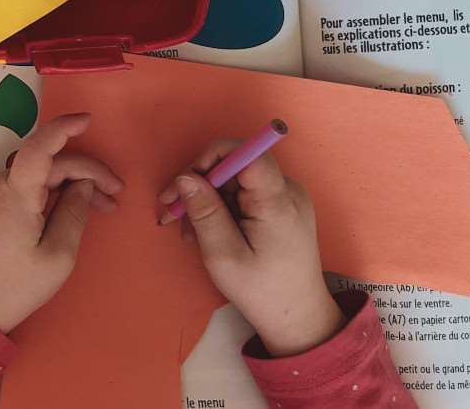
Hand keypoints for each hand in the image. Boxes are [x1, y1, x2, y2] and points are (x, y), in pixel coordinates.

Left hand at [0, 114, 123, 332]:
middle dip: (86, 173)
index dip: (63, 128)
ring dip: (72, 183)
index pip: (39, 147)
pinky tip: (75, 207)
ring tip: (103, 206)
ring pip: (40, 174)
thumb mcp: (58, 255)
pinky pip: (28, 186)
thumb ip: (74, 213)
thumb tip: (83, 185)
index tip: (88, 120)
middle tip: (116, 195)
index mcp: (15, 195)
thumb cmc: (16, 286)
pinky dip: (53, 191)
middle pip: (48, 163)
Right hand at [158, 141, 344, 356]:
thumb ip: (205, 212)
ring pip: (235, 181)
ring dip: (207, 200)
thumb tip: (184, 177)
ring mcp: (285, 198)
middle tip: (172, 214)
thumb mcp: (223, 255)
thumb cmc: (261, 291)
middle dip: (200, 185)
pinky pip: (244, 194)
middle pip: (235, 166)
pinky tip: (207, 231)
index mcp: (277, 200)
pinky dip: (221, 208)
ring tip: (188, 232)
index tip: (185, 183)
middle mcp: (287, 190)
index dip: (211, 158)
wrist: (297, 316)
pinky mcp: (280, 208)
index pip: (246, 153)